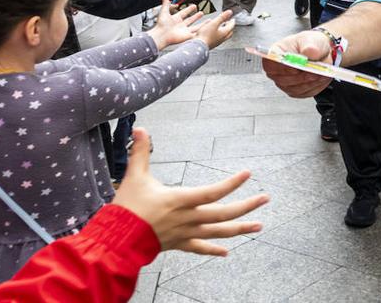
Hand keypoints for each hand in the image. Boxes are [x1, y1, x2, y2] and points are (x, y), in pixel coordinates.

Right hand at [113, 128, 265, 254]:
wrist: (115, 241)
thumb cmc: (126, 208)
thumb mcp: (134, 177)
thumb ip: (140, 152)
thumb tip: (141, 128)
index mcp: (180, 200)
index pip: (213, 192)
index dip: (231, 183)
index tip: (248, 173)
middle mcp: (188, 218)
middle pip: (223, 214)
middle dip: (247, 206)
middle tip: (266, 198)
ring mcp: (185, 233)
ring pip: (218, 232)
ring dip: (240, 229)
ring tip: (259, 225)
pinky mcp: (178, 244)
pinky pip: (200, 248)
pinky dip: (213, 249)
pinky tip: (227, 252)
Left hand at [148, 0, 202, 49]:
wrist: (161, 36)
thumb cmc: (161, 25)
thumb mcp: (164, 12)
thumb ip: (166, 4)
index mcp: (175, 19)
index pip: (184, 13)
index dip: (189, 9)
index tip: (194, 6)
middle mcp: (181, 25)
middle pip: (190, 20)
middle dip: (196, 16)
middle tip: (201, 13)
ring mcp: (184, 31)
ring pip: (196, 27)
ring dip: (202, 24)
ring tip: (209, 21)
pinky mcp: (187, 36)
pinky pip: (197, 33)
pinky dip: (202, 31)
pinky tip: (207, 29)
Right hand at [195, 11, 235, 48]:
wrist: (198, 46)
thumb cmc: (205, 35)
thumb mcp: (214, 23)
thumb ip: (222, 17)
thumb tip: (230, 12)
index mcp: (224, 33)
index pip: (231, 26)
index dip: (232, 21)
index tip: (232, 19)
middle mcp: (222, 39)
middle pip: (229, 32)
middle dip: (229, 27)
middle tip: (228, 23)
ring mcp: (217, 42)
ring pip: (223, 36)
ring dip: (223, 31)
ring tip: (221, 27)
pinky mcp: (211, 45)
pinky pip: (217, 39)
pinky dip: (218, 35)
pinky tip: (213, 34)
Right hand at [261, 30, 332, 97]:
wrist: (321, 52)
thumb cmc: (311, 44)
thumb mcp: (312, 39)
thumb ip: (310, 45)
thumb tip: (309, 52)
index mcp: (276, 53)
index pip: (269, 63)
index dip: (281, 67)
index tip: (295, 67)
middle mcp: (278, 70)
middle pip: (282, 79)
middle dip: (300, 76)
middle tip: (313, 70)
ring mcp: (286, 82)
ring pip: (294, 88)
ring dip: (309, 81)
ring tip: (321, 73)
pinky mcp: (296, 90)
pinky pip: (304, 92)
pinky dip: (314, 86)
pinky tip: (321, 77)